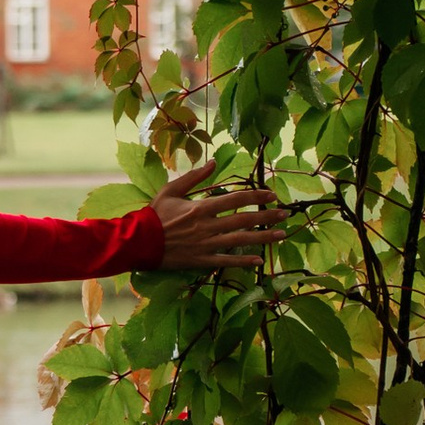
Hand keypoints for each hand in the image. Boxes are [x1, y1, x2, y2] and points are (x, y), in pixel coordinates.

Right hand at [148, 163, 286, 274]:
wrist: (139, 242)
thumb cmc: (154, 214)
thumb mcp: (171, 189)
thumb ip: (194, 177)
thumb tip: (213, 163)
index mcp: (202, 207)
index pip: (236, 199)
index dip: (256, 195)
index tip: (272, 195)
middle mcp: (208, 226)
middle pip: (245, 219)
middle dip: (267, 216)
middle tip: (285, 214)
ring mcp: (207, 245)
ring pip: (241, 241)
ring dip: (264, 238)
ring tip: (281, 235)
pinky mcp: (202, 260)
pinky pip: (227, 261)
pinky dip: (243, 261)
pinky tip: (259, 260)